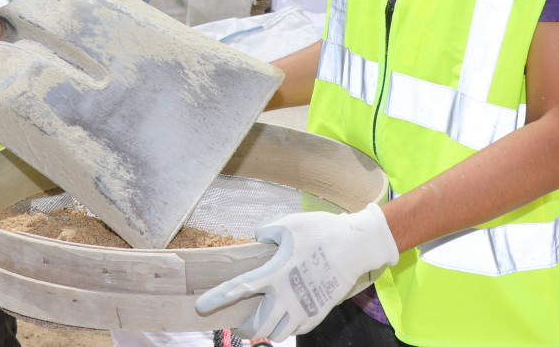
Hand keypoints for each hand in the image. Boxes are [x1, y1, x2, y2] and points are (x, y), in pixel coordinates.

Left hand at [194, 203, 397, 341]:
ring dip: (265, 332)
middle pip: (257, 327)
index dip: (217, 298)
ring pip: (277, 335)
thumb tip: (257, 236)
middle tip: (238, 324)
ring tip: (260, 324)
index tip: (201, 306)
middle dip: (243, 329)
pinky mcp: (319, 313)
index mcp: (275, 273)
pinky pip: (297, 331)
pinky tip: (284, 319)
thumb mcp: (289, 222)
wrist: (357, 246)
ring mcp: (304, 308)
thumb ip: (266, 230)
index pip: (239, 289)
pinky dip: (286, 329)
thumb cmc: (322, 232)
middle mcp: (287, 296)